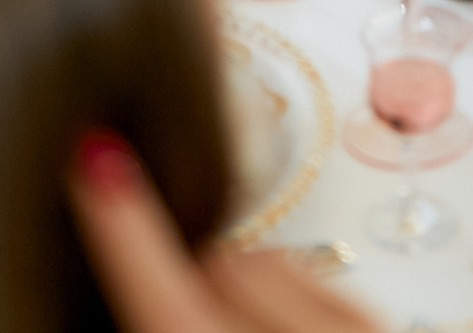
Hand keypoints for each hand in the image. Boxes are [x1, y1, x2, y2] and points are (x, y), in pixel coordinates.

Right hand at [69, 131, 381, 332]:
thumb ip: (152, 313)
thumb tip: (134, 302)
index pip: (165, 290)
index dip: (119, 220)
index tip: (94, 156)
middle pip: (217, 267)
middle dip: (189, 287)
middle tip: (180, 323)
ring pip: (265, 261)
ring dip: (240, 289)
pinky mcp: (378, 325)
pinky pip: (312, 277)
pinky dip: (286, 299)